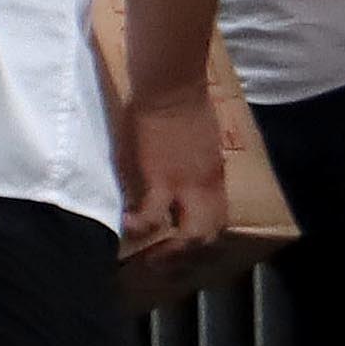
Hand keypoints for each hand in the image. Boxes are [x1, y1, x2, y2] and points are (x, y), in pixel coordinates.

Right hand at [122, 89, 228, 264]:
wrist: (172, 86)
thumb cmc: (185, 101)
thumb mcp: (202, 138)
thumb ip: (196, 161)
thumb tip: (184, 173)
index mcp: (215, 175)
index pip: (218, 215)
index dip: (204, 233)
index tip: (185, 240)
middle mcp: (205, 187)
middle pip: (207, 232)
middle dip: (187, 252)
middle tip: (165, 259)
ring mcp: (185, 186)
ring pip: (188, 235)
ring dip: (168, 251)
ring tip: (148, 257)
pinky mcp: (159, 180)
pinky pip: (150, 216)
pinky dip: (138, 226)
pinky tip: (125, 226)